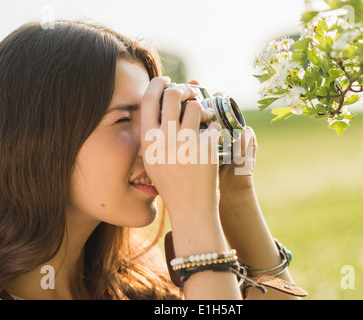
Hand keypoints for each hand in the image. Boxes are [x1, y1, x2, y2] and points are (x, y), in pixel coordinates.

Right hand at [140, 77, 220, 218]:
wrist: (190, 207)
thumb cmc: (171, 183)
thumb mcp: (152, 160)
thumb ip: (152, 134)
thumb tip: (160, 105)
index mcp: (148, 140)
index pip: (148, 99)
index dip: (157, 83)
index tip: (166, 80)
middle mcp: (165, 139)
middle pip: (173, 94)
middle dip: (183, 88)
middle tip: (191, 92)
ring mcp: (186, 143)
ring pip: (196, 106)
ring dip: (202, 107)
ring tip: (205, 117)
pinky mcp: (206, 148)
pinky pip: (212, 124)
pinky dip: (214, 127)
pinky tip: (212, 138)